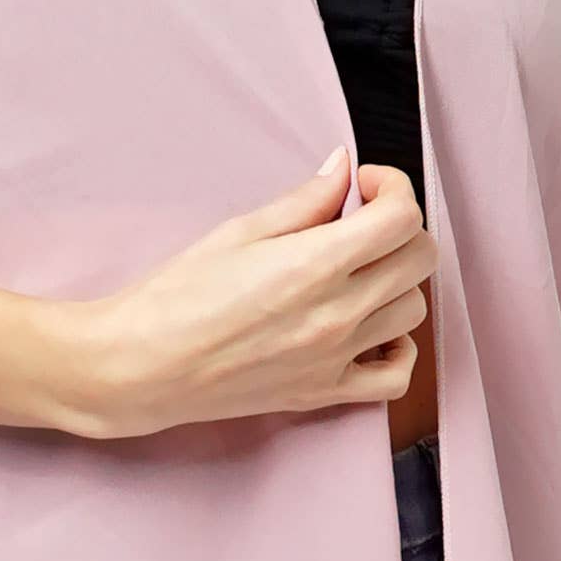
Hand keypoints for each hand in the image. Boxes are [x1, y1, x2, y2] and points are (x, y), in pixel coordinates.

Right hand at [79, 148, 436, 438]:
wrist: (141, 365)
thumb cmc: (176, 297)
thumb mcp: (239, 231)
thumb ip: (304, 201)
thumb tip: (342, 168)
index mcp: (315, 264)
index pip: (402, 218)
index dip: (392, 188)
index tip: (365, 186)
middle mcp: (337, 313)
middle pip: (419, 259)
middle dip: (400, 228)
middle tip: (363, 223)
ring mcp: (336, 358)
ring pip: (413, 311)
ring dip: (395, 282)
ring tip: (355, 274)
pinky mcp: (324, 393)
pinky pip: (396, 376)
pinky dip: (397, 350)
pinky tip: (370, 331)